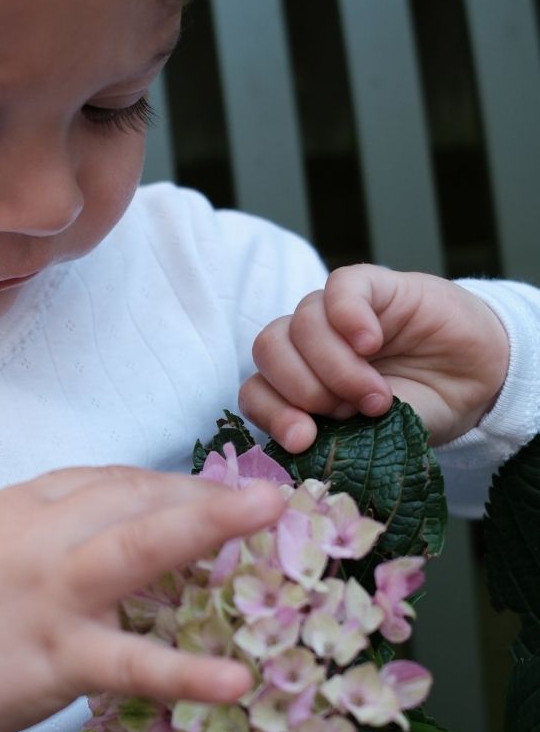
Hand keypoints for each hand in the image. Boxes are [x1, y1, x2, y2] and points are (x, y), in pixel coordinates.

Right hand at [0, 467, 284, 731]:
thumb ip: (64, 511)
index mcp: (34, 502)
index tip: (225, 501)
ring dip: (205, 528)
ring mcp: (55, 596)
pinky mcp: (57, 658)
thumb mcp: (2, 528)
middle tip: (272, 495)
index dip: (180, 489)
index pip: (120, 482)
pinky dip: (182, 672)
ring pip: (134, 552)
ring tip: (270, 516)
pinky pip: (126, 663)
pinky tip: (233, 680)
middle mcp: (47, 536)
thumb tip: (142, 503)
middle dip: (205, 491)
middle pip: (134, 498)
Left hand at [239, 264, 509, 451]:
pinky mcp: (372, 286)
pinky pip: (340, 289)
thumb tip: (295, 445)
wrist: (476, 385)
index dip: (271, 414)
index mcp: (296, 383)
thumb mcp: (368, 439)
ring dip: (336, 367)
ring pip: (302, 322)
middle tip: (348, 413)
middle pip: (268, 349)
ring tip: (376, 395)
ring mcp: (336, 313)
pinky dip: (349, 317)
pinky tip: (371, 343)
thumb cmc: (416, 411)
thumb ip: (328, 438)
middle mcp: (307, 344)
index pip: (255, 390)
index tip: (304, 439)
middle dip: (304, 390)